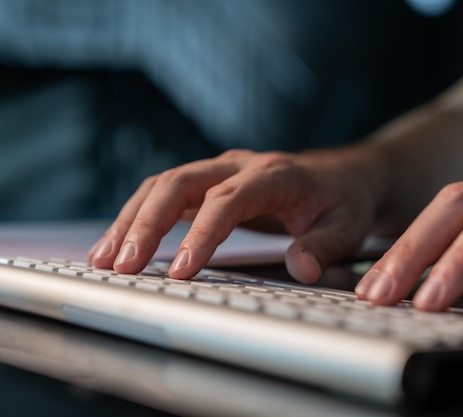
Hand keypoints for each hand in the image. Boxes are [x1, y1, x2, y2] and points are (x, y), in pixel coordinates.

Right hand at [88, 149, 383, 282]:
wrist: (343, 176)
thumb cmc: (344, 201)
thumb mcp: (348, 225)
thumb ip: (325, 246)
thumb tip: (299, 268)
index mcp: (275, 174)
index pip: (228, 199)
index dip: (202, 233)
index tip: (181, 270)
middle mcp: (240, 165)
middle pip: (180, 182)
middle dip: (147, 224)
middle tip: (122, 265)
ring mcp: (220, 170)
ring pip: (163, 184)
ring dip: (131, 220)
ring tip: (104, 259)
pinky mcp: (209, 182)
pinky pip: (165, 193)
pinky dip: (139, 217)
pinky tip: (120, 244)